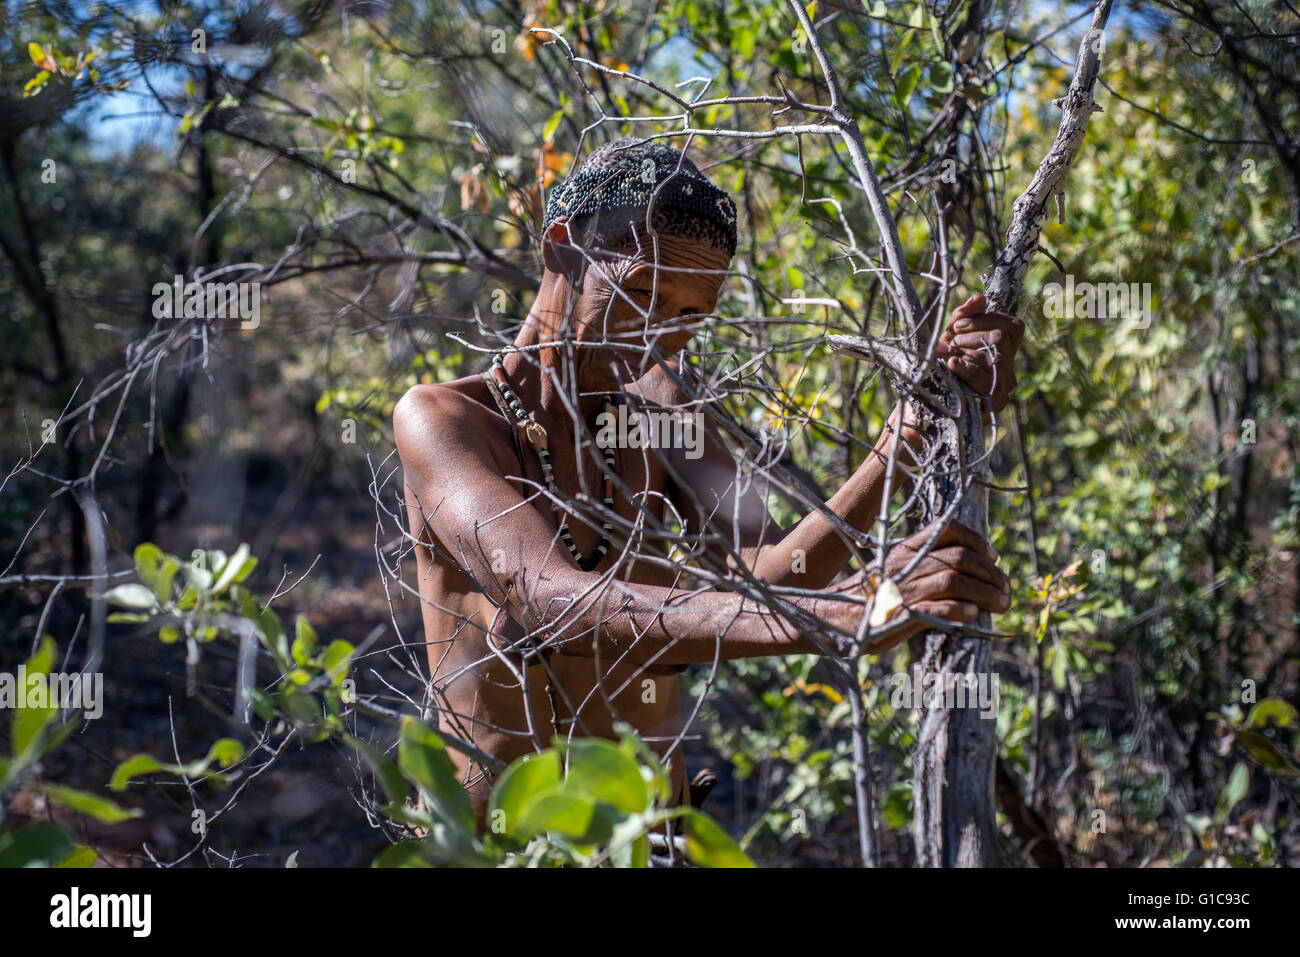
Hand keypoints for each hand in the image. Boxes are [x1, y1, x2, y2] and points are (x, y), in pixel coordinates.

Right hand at [812, 519, 1010, 654]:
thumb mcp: (889, 570)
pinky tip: (974, 616)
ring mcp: (903, 588)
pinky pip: (940, 608)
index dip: (977, 540)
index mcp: (904, 548)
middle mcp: (906, 564)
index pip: (948, 529)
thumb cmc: (864, 597)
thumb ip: (918, 565)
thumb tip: (958, 571)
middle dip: (991, 572)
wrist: (829, 617)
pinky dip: (961, 610)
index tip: (993, 555)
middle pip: (961, 556)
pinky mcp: (901, 615)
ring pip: (956, 581)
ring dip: (985, 593)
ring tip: (1001, 605)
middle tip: (1005, 589)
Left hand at [935, 293, 1023, 416]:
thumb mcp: (949, 338)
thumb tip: (979, 298)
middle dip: (973, 334)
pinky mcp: (995, 402)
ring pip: (997, 358)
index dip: (986, 320)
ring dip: (966, 351)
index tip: (957, 326)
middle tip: (951, 342)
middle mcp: (1008, 367)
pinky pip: (986, 380)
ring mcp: (1004, 386)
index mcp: (1003, 350)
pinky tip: (952, 365)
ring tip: (945, 354)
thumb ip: (963, 316)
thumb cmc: (940, 367)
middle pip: (1003, 337)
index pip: (1012, 326)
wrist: (926, 402)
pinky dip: (967, 369)